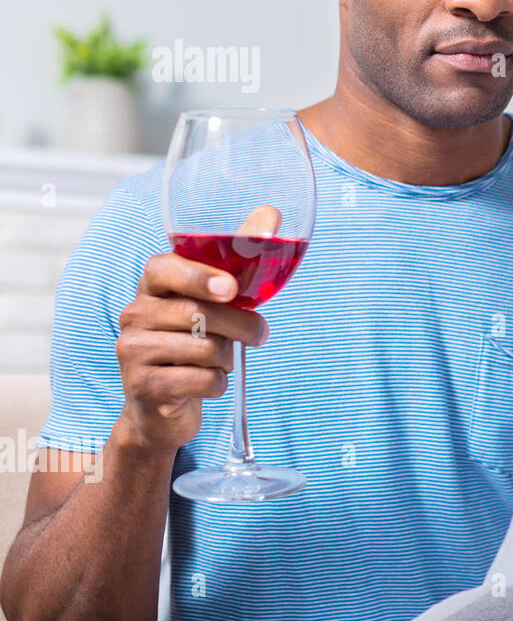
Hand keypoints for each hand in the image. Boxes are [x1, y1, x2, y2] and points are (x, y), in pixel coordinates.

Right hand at [114, 251, 267, 453]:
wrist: (160, 407)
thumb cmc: (195, 341)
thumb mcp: (213, 301)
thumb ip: (237, 259)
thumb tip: (271, 213)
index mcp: (152, 287)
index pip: (163, 269)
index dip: (198, 276)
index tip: (230, 289)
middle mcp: (134, 314)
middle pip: (198, 313)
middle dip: (242, 325)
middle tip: (259, 333)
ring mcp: (132, 351)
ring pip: (205, 349)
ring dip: (228, 358)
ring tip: (221, 360)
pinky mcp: (143, 386)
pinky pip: (202, 380)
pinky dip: (219, 383)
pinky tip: (207, 382)